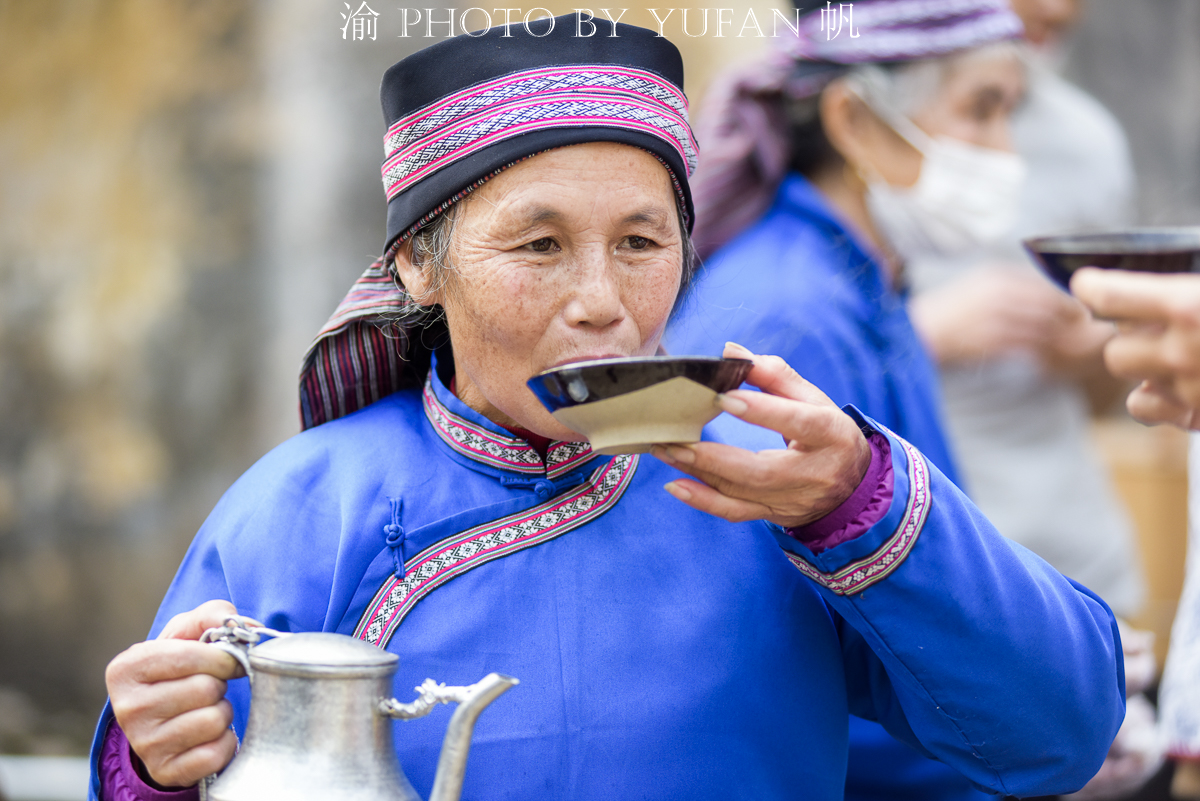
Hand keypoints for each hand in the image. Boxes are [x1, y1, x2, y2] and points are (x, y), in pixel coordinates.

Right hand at [105, 600, 249, 788]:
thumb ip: (214, 614)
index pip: (190, 656)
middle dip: (219, 686)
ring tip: (206, 709)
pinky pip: (216, 753)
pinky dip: (224, 742)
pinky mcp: (165, 770)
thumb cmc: (179, 667)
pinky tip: (209, 735)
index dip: (221, 657)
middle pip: (205, 689)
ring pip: (214, 720)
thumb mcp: (188, 631)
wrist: (163, 718)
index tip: (226, 660)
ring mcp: (144, 744)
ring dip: (222, 712)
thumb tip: (251, 628)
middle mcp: (127, 708)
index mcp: (127, 668)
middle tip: (208, 688)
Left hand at [650, 342, 870, 527]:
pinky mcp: (774, 514)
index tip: (721, 398)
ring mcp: (793, 499)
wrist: (852, 487)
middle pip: (762, 470)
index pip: (797, 422)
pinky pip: (735, 513)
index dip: (762, 411)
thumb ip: (774, 374)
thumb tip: (730, 352)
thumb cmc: (827, 434)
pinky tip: (675, 485)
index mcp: (830, 434)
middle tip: (676, 438)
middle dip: (714, 457)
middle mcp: (814, 472)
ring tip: (665, 450)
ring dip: (698, 472)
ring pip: (742, 492)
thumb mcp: (813, 399)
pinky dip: (703, 502)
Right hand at [909, 266, 1086, 366]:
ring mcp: (996, 317)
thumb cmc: (949, 313)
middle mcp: (999, 293)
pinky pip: (1028, 347)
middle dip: (1071, 318)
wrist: (917, 334)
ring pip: (1044, 328)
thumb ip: (1009, 288)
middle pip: (1051, 304)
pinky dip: (1041, 353)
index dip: (1067, 297)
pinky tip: (1046, 358)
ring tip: (1071, 347)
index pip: (1045, 284)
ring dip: (1060, 339)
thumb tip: (1046, 295)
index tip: (1080, 309)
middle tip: (1085, 329)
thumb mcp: (977, 287)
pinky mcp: (991, 341)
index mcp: (997, 276)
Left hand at [1071, 268, 1199, 427]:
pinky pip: (1143, 407)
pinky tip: (1177, 380)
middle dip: (1129, 331)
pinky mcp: (1197, 416)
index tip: (1086, 285)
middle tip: (1155, 320)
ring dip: (1140, 361)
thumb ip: (1183, 286)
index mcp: (1189, 306)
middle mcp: (1182, 351)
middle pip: (1114, 344)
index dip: (1092, 289)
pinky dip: (1154, 395)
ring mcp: (1189, 390)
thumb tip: (1153, 283)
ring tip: (1172, 348)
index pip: (1109, 298)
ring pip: (1126, 373)